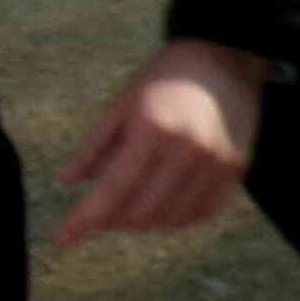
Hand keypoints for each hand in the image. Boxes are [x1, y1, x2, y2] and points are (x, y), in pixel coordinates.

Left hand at [55, 37, 264, 247]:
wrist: (226, 60)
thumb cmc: (166, 77)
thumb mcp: (122, 104)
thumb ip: (96, 147)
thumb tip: (68, 181)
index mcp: (153, 129)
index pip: (113, 189)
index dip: (85, 219)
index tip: (64, 240)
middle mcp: (188, 151)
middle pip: (143, 212)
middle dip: (114, 222)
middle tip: (99, 216)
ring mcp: (216, 164)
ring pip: (173, 219)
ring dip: (145, 222)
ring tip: (128, 210)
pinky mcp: (236, 171)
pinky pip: (203, 213)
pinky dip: (177, 219)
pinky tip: (162, 208)